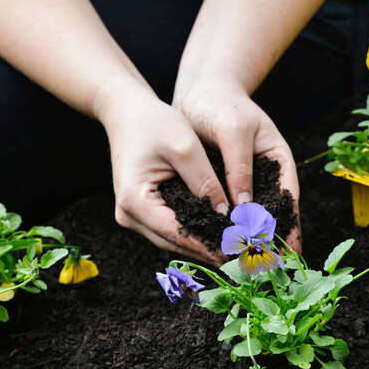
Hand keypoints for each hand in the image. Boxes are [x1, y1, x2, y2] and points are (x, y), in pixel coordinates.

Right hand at [98, 86, 230, 265]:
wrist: (127, 112)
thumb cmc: (154, 123)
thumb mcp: (185, 147)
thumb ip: (205, 182)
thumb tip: (226, 215)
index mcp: (134, 200)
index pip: (176, 232)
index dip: (207, 244)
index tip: (236, 251)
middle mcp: (128, 214)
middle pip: (174, 241)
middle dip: (207, 249)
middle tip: (241, 256)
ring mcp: (133, 215)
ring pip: (172, 239)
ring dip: (202, 244)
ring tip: (234, 249)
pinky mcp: (142, 210)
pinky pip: (170, 228)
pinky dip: (193, 232)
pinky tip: (217, 234)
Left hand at [173, 76, 301, 251]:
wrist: (198, 91)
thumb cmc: (221, 103)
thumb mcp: (234, 130)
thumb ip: (239, 167)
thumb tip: (244, 208)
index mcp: (279, 160)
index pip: (289, 198)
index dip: (290, 225)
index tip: (291, 252)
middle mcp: (263, 174)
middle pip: (270, 213)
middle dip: (269, 240)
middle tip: (268, 270)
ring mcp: (243, 180)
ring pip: (247, 216)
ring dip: (246, 238)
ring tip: (244, 265)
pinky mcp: (222, 184)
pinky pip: (225, 210)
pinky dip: (224, 227)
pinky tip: (218, 244)